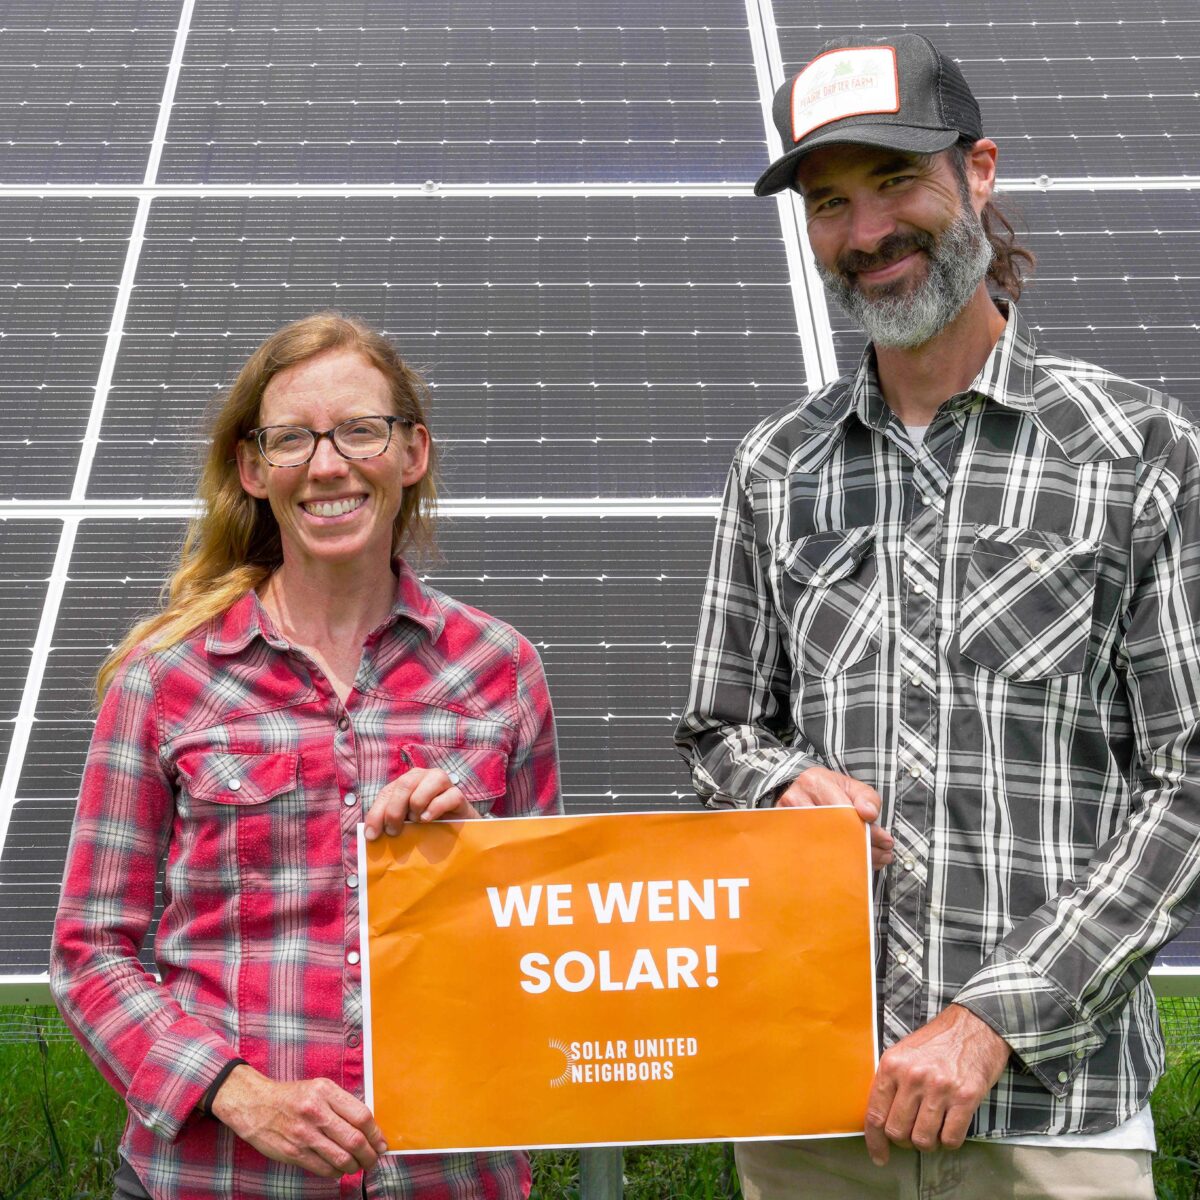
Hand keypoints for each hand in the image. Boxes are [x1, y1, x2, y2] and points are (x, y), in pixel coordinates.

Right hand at [210, 1064, 386, 1177]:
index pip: (362, 1116)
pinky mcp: (293, 1153)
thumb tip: (368, 1127)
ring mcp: (304, 1134)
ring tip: (357, 1166)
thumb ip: (341, 1104)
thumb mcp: (318, 1087)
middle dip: (370, 1155)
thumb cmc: (292, 1096)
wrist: (254, 1104)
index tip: (381, 1143)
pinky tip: (339, 1169)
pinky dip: (336, 1172)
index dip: (376, 1134)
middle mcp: (316, 1112)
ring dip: (355, 1166)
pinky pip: (323, 1168)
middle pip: (355, 1140)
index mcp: (325, 1091)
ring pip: (341, 1158)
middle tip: (374, 1159)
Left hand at [363, 767, 479, 838]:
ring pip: (424, 787)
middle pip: (404, 785)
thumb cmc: (426, 826)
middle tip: (394, 832)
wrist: (457, 830)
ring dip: (416, 808)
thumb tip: (371, 835)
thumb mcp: (404, 824)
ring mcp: (442, 783)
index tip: (372, 836)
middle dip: (394, 812)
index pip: (386, 794)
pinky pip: (447, 797)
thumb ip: (389, 822)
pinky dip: (434, 809)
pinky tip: (429, 819)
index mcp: (405, 782)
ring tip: (417, 822)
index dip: (376, 814)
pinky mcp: (459, 795)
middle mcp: (422, 777)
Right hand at [778, 766, 893, 868]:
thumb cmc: (830, 791)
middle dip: (860, 847)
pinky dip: (833, 864)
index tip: (885, 841)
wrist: (804, 793)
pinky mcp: (783, 836)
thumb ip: (867, 797)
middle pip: (830, 831)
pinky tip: (850, 868)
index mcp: (814, 781)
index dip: (865, 829)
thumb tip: (869, 814)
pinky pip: (810, 855)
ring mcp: (786, 819)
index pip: (842, 810)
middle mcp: (795, 798)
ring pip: (821, 847)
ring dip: (849, 859)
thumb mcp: (852, 787)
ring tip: (871, 864)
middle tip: (882, 857)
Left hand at [864, 1004, 1010, 1164]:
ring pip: (923, 1139)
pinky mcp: (965, 1098)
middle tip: (913, 1134)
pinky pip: (950, 1139)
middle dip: (904, 1141)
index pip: (875, 1114)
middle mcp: (913, 1077)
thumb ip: (890, 1081)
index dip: (874, 1142)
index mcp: (892, 1065)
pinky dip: (949, 1141)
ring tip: (933, 1130)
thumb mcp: (904, 1053)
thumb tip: (880, 1119)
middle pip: (897, 1131)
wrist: (975, 1026)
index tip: (879, 1156)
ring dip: (928, 1143)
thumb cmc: (938, 1042)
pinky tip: (950, 1127)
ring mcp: (939, 1088)